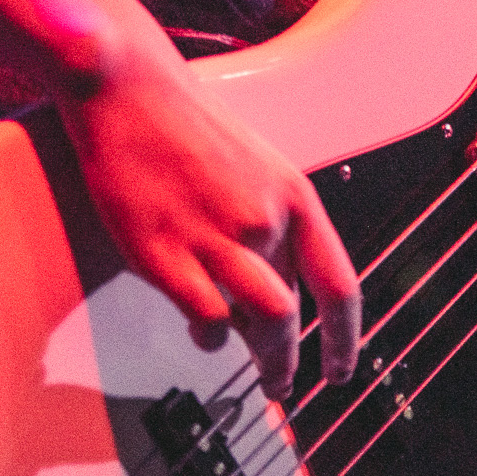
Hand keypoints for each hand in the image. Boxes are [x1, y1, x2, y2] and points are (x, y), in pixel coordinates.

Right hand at [56, 53, 361, 399]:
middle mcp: (263, 219)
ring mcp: (216, 237)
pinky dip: (209, 335)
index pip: (339, 282)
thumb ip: (269, 225)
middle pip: (294, 312)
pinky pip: (205, 317)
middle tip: (282, 383)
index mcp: (293, 195)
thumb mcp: (254, 168)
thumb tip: (277, 285)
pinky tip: (204, 330)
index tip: (343, 367)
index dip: (346, 335)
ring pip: (264, 322)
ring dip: (265, 358)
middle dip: (291, 358)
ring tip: (259, 374)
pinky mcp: (167, 252)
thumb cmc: (186, 127)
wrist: (130, 92)